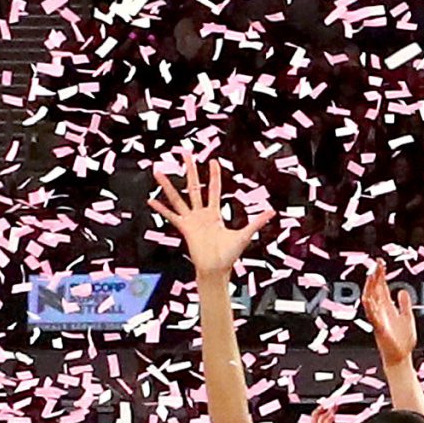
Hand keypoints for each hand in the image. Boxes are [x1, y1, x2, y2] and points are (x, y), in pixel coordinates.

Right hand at [149, 158, 275, 283]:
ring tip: (158, 171)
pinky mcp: (184, 228)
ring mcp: (191, 220)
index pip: (214, 189)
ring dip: (167, 185)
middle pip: (194, 186)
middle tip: (185, 152)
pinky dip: (161, 209)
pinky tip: (151, 200)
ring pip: (178, 198)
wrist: (216, 269)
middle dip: (190, 169)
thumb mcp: (244, 235)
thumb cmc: (230, 255)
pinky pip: (170, 216)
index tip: (212, 160)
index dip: (214, 175)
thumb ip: (257, 222)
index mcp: (215, 213)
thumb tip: (272, 211)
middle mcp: (201, 214)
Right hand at [359, 258, 418, 366]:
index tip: (380, 263)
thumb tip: (401, 291)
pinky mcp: (379, 329)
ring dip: (370, 288)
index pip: (381, 288)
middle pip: (374, 290)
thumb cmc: (403, 340)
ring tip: (371, 276)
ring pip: (369, 300)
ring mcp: (378, 320)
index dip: (380, 275)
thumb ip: (404, 304)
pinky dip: (371, 307)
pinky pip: (372, 316)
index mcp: (387, 308)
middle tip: (376, 264)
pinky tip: (371, 298)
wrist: (401, 357)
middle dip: (374, 277)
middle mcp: (380, 312)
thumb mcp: (406, 317)